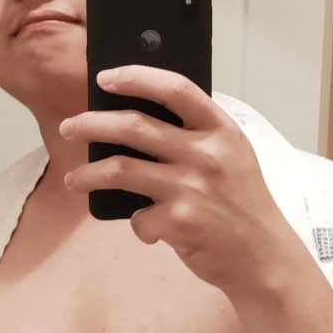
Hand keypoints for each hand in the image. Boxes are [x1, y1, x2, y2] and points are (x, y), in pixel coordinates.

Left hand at [59, 65, 292, 294]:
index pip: (175, 89)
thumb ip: (196, 134)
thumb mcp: (231, 155)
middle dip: (91, 123)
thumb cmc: (242, 200)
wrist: (263, 255)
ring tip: (73, 179)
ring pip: (120, 169)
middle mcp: (206, 154)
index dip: (136, 77)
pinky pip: (137, 217)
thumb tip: (137, 120)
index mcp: (220, 130)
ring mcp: (192, 188)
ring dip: (87, 174)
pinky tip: (144, 225)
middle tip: (69, 127)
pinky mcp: (179, 222)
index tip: (106, 77)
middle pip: (134, 126)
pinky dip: (135, 222)